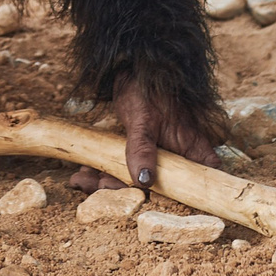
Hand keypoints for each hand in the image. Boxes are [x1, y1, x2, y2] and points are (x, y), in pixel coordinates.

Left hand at [70, 74, 219, 193]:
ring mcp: (160, 158)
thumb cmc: (148, 88)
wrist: (131, 69)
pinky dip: (105, 172)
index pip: (195, 188)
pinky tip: (83, 172)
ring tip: (80, 180)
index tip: (142, 206)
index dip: (174, 204)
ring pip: (136, 181)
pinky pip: (125, 170)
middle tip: (93, 188)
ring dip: (107, 182)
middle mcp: (180, 161)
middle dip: (123, 192)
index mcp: (193, 154)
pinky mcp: (141, 154)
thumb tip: (144, 180)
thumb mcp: (144, 119)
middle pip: (157, 189)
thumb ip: (143, 149)